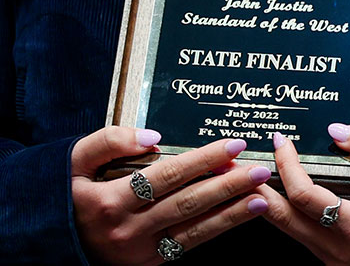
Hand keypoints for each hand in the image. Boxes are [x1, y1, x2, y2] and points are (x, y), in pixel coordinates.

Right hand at [70, 127, 268, 264]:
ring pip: (194, 228)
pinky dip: (219, 227)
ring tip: (262, 194)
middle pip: (187, 203)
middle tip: (260, 169)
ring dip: (232, 211)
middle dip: (228, 185)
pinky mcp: (149, 262)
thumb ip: (110, 142)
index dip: (203, 159)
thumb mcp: (72, 162)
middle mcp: (126, 229)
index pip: (167, 176)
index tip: (233, 144)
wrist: (46, 238)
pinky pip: (189, 243)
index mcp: (108, 201)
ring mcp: (139, 250)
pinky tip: (243, 213)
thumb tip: (154, 138)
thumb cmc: (62, 194)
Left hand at [252, 125, 349, 264]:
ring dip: (266, 199)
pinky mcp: (333, 256)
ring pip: (287, 227)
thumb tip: (335, 130)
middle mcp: (341, 250)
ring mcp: (335, 257)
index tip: (281, 140)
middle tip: (238, 161)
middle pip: (283, 216)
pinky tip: (275, 191)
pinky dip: (284, 209)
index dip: (287, 166)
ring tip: (250, 173)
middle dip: (257, 187)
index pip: (305, 196)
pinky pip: (298, 232)